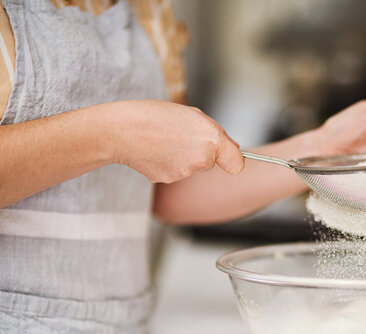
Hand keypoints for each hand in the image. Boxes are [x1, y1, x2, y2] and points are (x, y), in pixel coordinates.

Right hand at [105, 100, 243, 182]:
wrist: (121, 130)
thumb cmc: (155, 116)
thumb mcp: (193, 115)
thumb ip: (215, 133)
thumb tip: (230, 149)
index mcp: (211, 140)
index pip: (237, 163)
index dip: (232, 159)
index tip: (228, 157)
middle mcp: (201, 160)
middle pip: (210, 162)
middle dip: (201, 151)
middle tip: (181, 134)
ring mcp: (184, 173)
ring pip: (192, 167)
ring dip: (184, 156)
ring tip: (165, 140)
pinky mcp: (168, 180)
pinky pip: (176, 172)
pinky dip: (169, 163)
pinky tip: (156, 151)